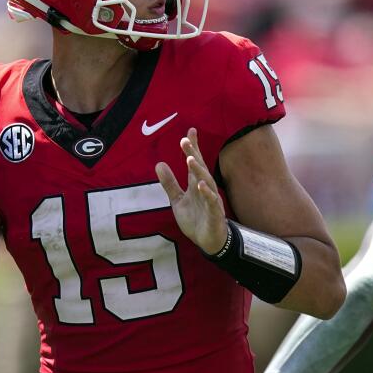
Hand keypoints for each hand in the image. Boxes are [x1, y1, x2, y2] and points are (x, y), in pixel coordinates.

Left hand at [156, 128, 227, 253]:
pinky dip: (207, 193)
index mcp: (196, 184)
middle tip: (185, 140)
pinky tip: (201, 184)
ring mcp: (211, 200)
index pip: (195, 162)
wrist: (208, 241)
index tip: (190, 131)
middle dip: (193, 154)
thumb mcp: (177, 200)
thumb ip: (169, 183)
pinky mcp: (214, 214)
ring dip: (199, 170)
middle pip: (200, 168)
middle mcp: (204, 189)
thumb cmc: (195, 219)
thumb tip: (158, 164)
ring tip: (190, 159)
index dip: (193, 147)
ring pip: (206, 182)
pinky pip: (211, 201)